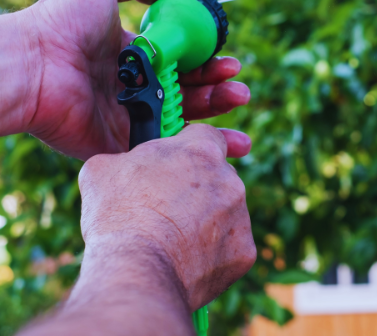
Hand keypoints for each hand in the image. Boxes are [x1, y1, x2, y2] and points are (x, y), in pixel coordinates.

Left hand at [9, 0, 249, 159]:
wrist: (32, 65)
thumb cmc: (63, 22)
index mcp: (135, 56)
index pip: (181, 61)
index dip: (207, 62)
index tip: (228, 60)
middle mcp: (136, 87)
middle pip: (187, 92)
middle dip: (218, 89)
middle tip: (239, 87)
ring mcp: (130, 117)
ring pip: (182, 121)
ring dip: (215, 115)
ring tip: (239, 101)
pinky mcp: (122, 145)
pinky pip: (164, 149)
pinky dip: (193, 149)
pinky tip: (221, 142)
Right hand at [78, 124, 255, 310]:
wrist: (135, 271)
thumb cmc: (117, 215)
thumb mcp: (103, 169)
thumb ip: (126, 157)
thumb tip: (125, 164)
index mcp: (200, 149)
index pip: (205, 135)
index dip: (189, 147)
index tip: (176, 161)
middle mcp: (229, 178)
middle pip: (218, 174)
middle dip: (199, 185)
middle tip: (169, 204)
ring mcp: (240, 215)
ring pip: (226, 210)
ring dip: (207, 218)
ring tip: (173, 236)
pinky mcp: (243, 251)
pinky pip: (230, 245)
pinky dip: (213, 251)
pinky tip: (187, 259)